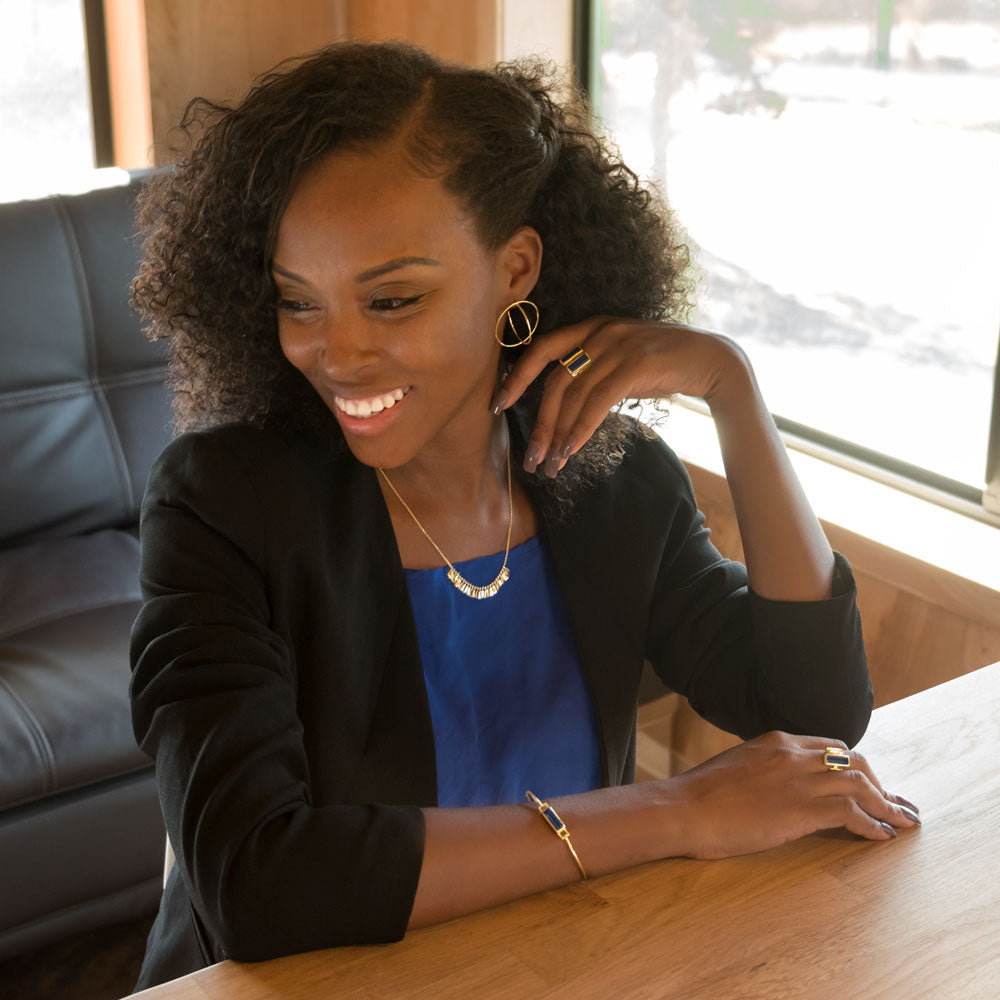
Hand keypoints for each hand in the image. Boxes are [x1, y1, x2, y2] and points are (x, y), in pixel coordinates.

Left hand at [491, 317, 747, 476]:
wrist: (713, 360)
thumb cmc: (664, 365)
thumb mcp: (621, 360)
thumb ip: (592, 371)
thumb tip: (562, 405)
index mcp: (591, 326)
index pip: (542, 349)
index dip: (517, 376)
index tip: (499, 404)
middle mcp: (600, 331)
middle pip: (555, 381)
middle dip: (540, 423)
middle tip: (530, 457)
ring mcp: (618, 345)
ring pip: (574, 395)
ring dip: (559, 435)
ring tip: (551, 464)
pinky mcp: (636, 364)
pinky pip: (598, 402)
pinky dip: (580, 429)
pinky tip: (571, 450)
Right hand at [666, 731, 919, 859]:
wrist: (682, 809)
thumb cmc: (699, 796)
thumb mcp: (736, 769)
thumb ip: (764, 771)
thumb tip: (779, 790)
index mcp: (775, 741)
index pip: (830, 746)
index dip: (854, 766)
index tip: (868, 783)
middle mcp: (792, 753)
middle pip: (853, 760)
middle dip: (879, 783)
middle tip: (894, 804)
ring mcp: (798, 779)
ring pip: (860, 784)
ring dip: (887, 805)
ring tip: (904, 821)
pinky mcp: (801, 808)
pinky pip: (852, 811)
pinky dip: (874, 824)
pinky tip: (882, 835)